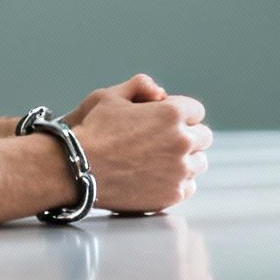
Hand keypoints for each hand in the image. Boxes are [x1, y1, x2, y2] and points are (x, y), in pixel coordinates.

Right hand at [66, 76, 211, 213]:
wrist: (76, 170)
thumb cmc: (91, 131)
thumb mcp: (110, 95)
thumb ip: (139, 85)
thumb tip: (160, 92)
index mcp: (172, 113)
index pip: (196, 111)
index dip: (180, 114)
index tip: (165, 122)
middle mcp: (182, 141)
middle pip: (203, 137)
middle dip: (187, 136)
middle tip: (163, 142)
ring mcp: (180, 170)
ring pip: (199, 163)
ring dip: (186, 160)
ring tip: (161, 161)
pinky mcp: (173, 194)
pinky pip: (189, 187)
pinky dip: (178, 182)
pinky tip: (158, 178)